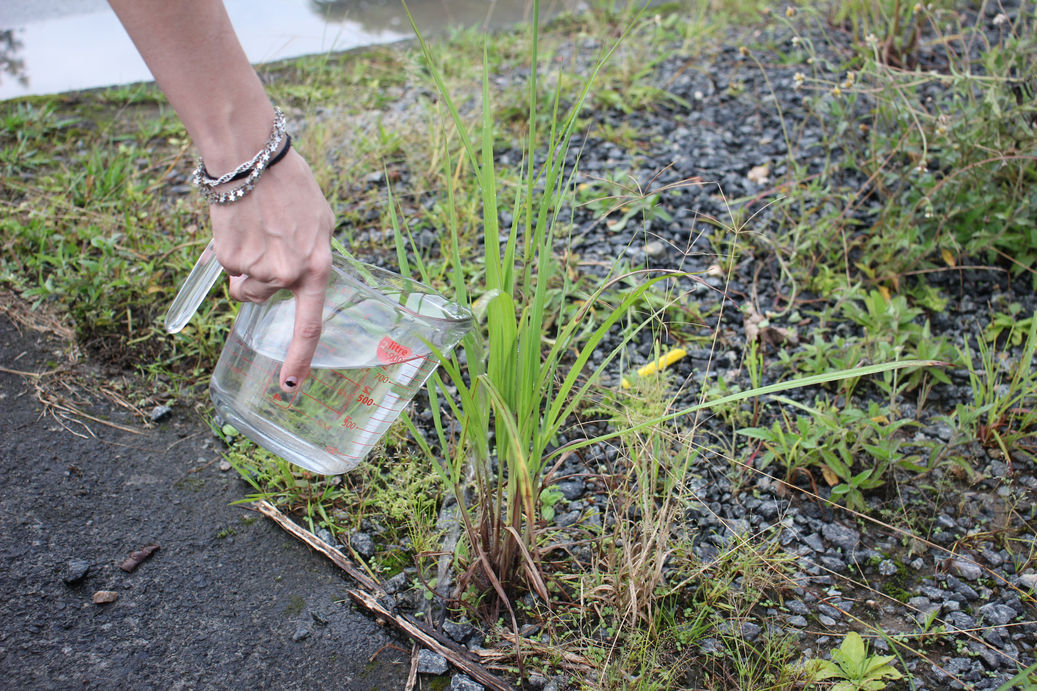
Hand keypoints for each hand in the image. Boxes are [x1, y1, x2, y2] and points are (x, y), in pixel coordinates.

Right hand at [209, 149, 333, 391]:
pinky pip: (226, 266)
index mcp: (316, 267)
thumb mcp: (320, 222)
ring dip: (243, 265)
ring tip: (252, 228)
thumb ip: (313, 257)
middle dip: (259, 278)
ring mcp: (256, 267)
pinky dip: (228, 249)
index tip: (290, 387)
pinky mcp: (228, 256)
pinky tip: (238, 222)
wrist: (252, 158)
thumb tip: (299, 279)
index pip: (309, 324)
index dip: (299, 359)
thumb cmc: (290, 184)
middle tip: (265, 240)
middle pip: (263, 297)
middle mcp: (287, 274)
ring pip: (242, 284)